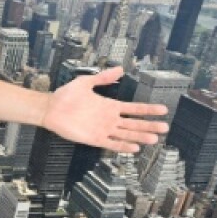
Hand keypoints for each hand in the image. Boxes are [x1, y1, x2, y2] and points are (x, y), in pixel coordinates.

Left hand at [41, 65, 169, 152]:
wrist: (51, 108)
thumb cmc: (67, 95)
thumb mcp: (86, 82)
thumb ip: (103, 77)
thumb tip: (120, 69)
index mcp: (110, 106)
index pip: (134, 108)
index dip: (148, 110)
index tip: (163, 109)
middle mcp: (109, 119)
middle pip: (134, 124)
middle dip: (149, 125)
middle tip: (165, 127)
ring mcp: (103, 130)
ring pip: (126, 135)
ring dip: (140, 137)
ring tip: (154, 139)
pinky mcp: (94, 139)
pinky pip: (111, 144)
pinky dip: (122, 146)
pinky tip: (134, 148)